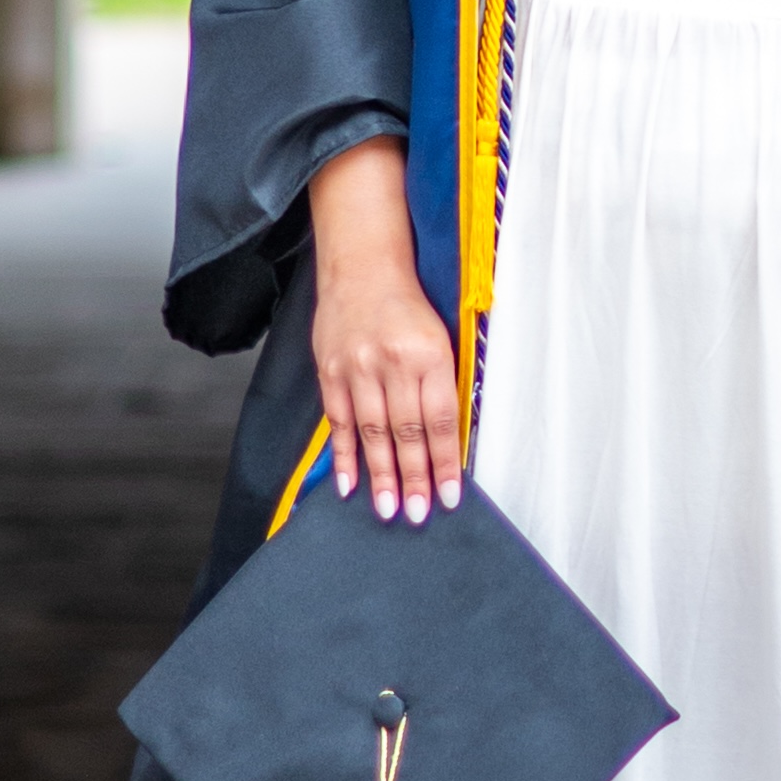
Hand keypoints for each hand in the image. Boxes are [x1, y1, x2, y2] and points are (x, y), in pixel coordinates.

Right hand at [308, 139, 460, 524]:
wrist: (362, 266)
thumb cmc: (409, 305)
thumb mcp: (441, 337)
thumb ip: (443, 384)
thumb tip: (450, 441)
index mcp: (430, 354)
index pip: (440, 419)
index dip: (444, 462)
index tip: (448, 496)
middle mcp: (392, 362)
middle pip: (406, 431)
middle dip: (413, 478)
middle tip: (416, 515)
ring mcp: (357, 367)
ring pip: (371, 431)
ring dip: (380, 475)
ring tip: (386, 510)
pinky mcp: (330, 370)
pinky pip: (338, 421)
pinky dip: (343, 455)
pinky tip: (349, 484)